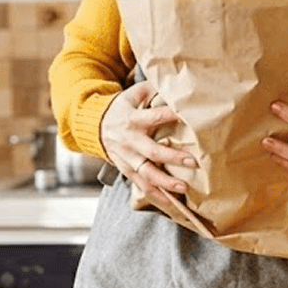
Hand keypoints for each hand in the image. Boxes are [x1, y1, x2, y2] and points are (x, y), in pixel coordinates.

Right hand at [100, 80, 194, 201]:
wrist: (95, 124)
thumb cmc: (122, 107)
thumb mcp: (134, 94)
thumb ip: (153, 89)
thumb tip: (176, 84)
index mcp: (132, 119)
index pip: (154, 117)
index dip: (170, 116)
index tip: (188, 118)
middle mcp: (129, 141)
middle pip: (152, 152)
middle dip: (172, 158)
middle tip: (193, 162)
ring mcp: (126, 157)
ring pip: (146, 173)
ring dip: (165, 183)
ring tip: (183, 189)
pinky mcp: (125, 168)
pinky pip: (140, 184)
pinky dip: (154, 194)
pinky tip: (170, 202)